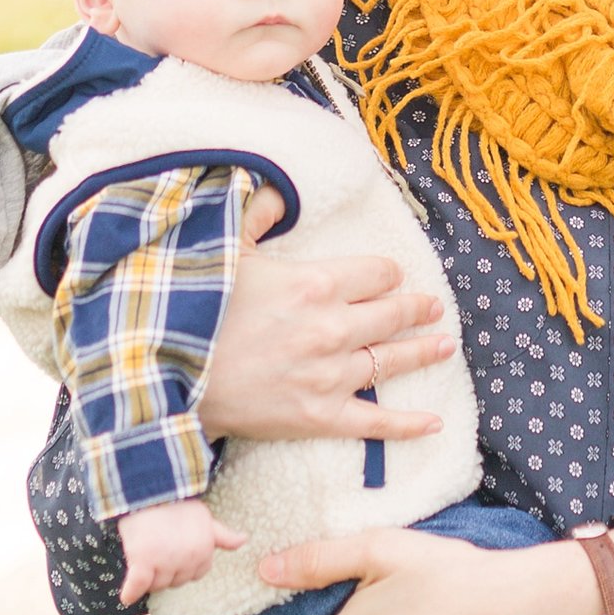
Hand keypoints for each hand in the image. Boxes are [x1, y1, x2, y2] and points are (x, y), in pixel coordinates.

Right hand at [116, 497, 242, 604]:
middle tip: (157, 549)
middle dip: (167, 570)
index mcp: (204, 550)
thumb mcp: (204, 517)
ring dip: (149, 578)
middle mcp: (188, 559)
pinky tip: (128, 596)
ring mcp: (165, 561)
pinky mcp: (143, 562)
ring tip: (143, 555)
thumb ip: (223, 535)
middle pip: (175, 581)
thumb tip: (244, 540)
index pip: (196, 574)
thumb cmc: (177, 502)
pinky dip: (131, 592)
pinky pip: (137, 586)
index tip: (174, 550)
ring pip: (157, 585)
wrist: (149, 489)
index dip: (184, 565)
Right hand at [195, 200, 457, 446]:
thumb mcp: (227, 249)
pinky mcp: (319, 416)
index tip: (391, 275)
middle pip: (392, 314)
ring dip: (423, 352)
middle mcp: (332, 328)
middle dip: (416, 308)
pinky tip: (434, 422)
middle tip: (433, 307)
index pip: (376, 273)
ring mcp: (329, 375)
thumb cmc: (196, 307)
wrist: (168, 374)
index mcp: (316, 282)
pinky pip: (374, 421)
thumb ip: (259, 214)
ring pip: (391, 361)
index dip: (386, 273)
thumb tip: (277, 190)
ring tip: (445, 345)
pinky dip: (407, 424)